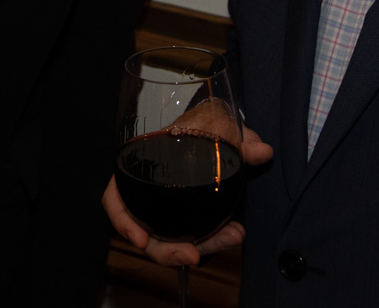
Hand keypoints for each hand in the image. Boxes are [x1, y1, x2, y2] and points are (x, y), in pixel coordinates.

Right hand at [102, 123, 272, 267]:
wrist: (217, 128)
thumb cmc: (204, 124)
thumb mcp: (218, 125)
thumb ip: (240, 140)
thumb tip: (263, 151)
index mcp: (140, 166)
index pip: (115, 198)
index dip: (122, 221)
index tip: (140, 239)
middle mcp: (149, 193)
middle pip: (146, 233)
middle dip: (168, 251)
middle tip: (193, 254)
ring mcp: (169, 210)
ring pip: (173, 241)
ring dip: (203, 245)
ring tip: (232, 237)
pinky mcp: (190, 218)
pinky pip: (195, 235)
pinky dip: (212, 240)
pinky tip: (231, 236)